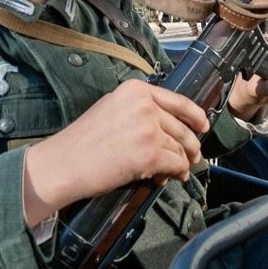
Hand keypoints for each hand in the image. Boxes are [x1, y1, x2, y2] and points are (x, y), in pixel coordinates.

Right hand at [22, 79, 208, 224]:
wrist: (64, 163)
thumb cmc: (83, 141)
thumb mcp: (112, 108)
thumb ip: (138, 109)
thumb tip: (164, 123)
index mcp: (136, 90)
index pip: (178, 100)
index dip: (195, 115)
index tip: (202, 125)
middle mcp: (145, 105)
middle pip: (182, 127)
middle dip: (191, 144)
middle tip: (194, 156)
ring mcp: (149, 129)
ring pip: (180, 147)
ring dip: (181, 162)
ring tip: (177, 171)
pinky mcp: (150, 153)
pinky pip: (175, 164)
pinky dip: (176, 173)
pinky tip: (170, 178)